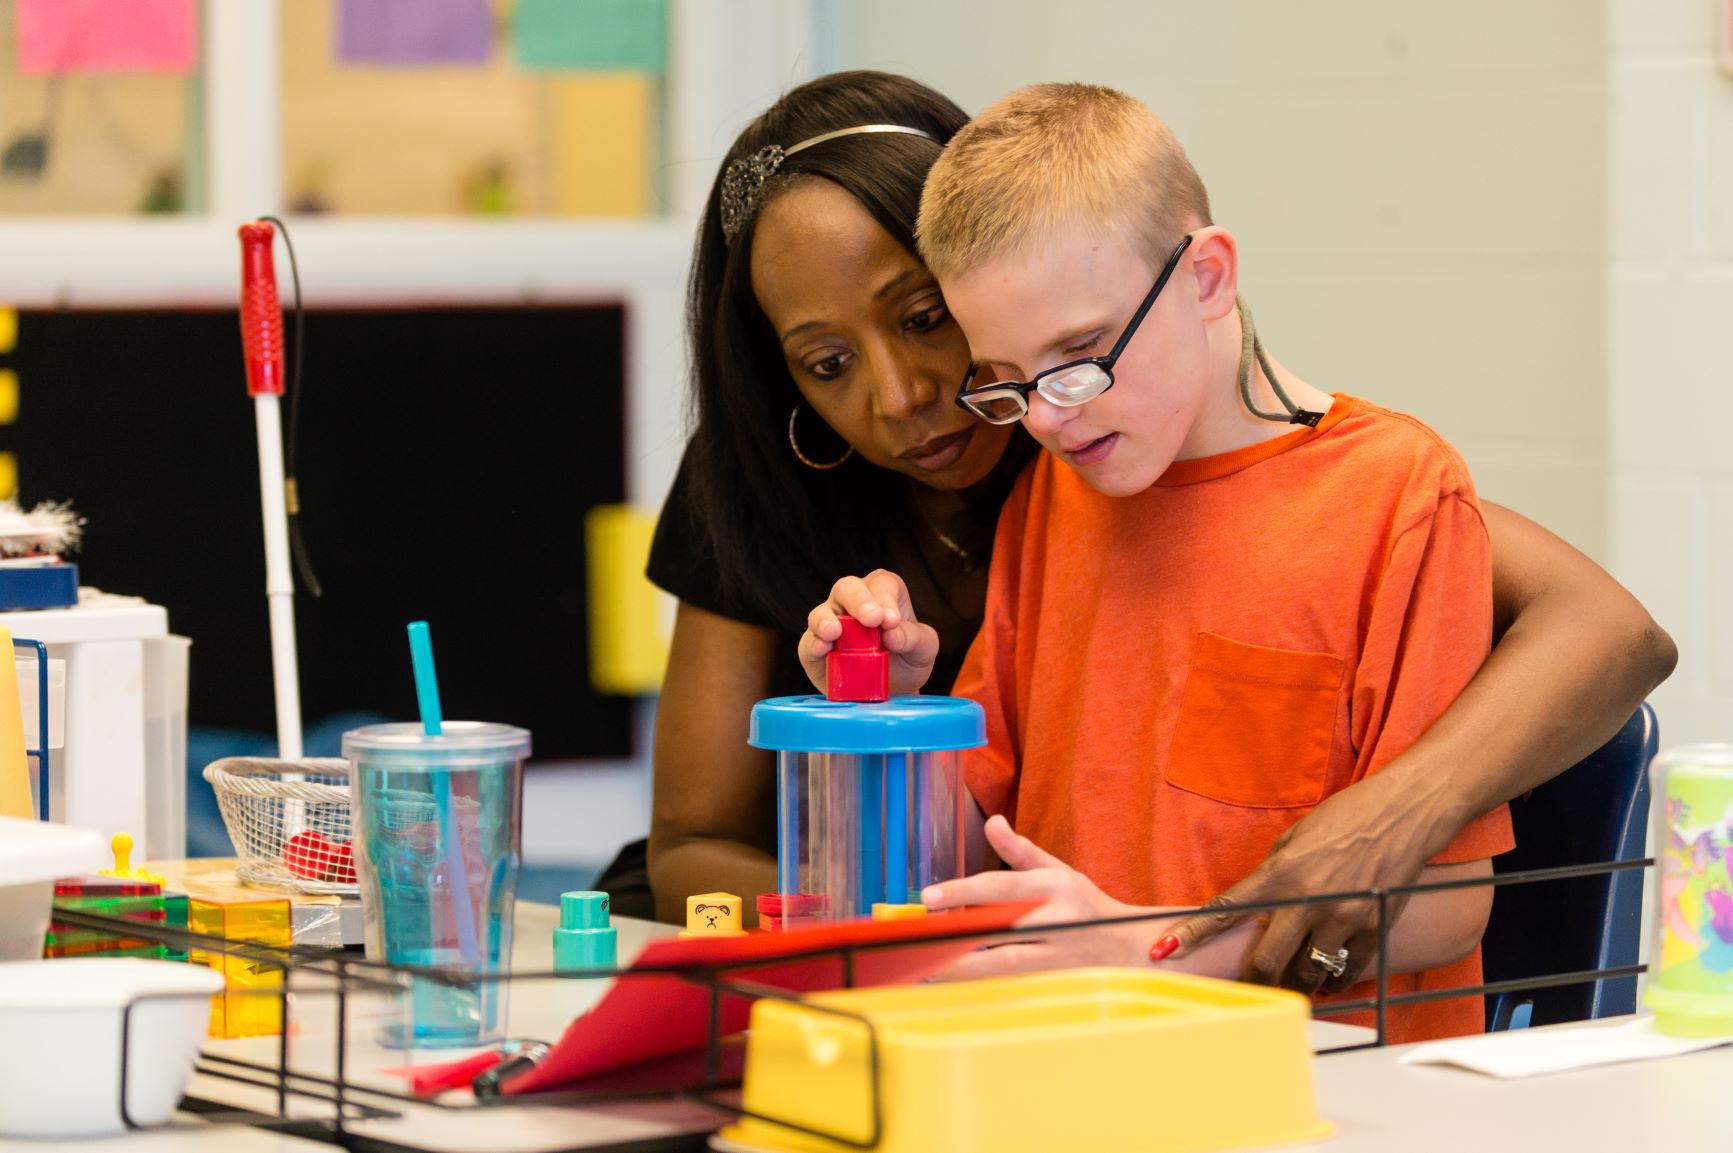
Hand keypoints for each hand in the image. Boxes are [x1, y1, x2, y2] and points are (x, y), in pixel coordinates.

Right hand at [798, 570, 938, 694]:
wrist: (889, 691)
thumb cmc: (906, 660)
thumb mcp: (923, 650)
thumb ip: (914, 638)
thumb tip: (892, 635)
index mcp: (884, 594)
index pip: (882, 584)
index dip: (886, 598)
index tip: (891, 621)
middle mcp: (852, 602)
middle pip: (848, 588)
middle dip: (858, 601)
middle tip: (871, 619)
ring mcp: (830, 623)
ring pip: (821, 612)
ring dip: (826, 620)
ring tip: (835, 632)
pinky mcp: (813, 649)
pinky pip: (808, 642)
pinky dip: (814, 644)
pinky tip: (823, 648)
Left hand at [920, 815, 1149, 978]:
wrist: (1129, 946)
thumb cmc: (1085, 905)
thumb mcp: (1058, 870)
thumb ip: (1020, 850)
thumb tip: (993, 822)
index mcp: (1052, 887)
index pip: (1000, 887)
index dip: (962, 892)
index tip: (928, 897)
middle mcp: (1055, 920)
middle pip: (998, 927)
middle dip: (955, 932)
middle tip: (916, 935)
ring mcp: (1056, 955)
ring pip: (1003, 963)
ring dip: (963, 966)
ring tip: (926, 964)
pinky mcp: (1054, 980)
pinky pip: (1010, 983)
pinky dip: (981, 982)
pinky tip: (952, 979)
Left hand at [1163, 770, 1431, 994]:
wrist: (1400, 815)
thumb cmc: (1343, 820)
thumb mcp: (1293, 840)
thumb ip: (1272, 877)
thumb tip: (1254, 909)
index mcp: (1280, 873)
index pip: (1225, 909)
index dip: (1192, 933)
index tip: (1164, 948)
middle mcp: (1308, 900)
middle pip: (1268, 962)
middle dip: (1254, 981)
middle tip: (1249, 985)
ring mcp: (1342, 918)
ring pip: (1308, 975)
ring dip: (1296, 983)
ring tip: (1292, 978)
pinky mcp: (1372, 928)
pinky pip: (1346, 972)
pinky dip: (1333, 980)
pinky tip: (1327, 977)